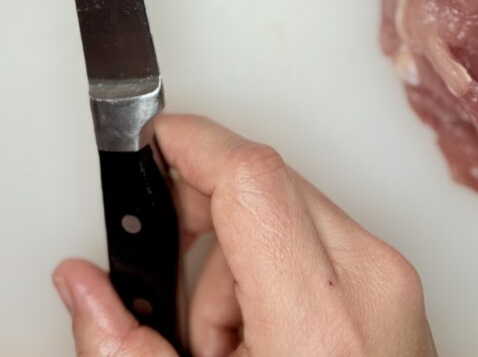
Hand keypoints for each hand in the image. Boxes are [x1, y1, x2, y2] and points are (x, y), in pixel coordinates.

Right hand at [53, 115, 436, 356]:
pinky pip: (315, 234)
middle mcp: (370, 283)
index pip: (250, 178)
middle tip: (167, 270)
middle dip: (200, 219)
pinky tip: (260, 333)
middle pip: (263, 185)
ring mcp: (390, 281)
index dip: (189, 144)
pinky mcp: (394, 286)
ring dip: (235, 256)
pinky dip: (273, 267)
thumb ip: (126, 349)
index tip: (149, 141)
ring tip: (226, 343)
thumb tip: (83, 287)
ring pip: (285, 205)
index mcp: (321, 322)